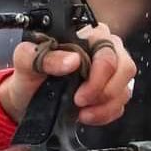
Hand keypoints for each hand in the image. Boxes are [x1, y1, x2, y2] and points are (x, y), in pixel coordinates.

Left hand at [0, 23, 135, 125]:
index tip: (79, 93)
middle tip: (79, 102)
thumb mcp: (25, 62)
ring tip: (81, 112)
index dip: (99, 73)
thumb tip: (72, 60)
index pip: (108, 49)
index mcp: (87, 35)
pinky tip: (86, 116)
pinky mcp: (111, 92)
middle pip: (125, 68)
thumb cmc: (29, 75)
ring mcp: (111, 72)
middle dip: (103, 91)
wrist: (25, 98)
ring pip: (125, 88)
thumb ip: (42, 55)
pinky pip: (120, 105)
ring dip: (104, 106)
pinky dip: (105, 114)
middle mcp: (104, 49)